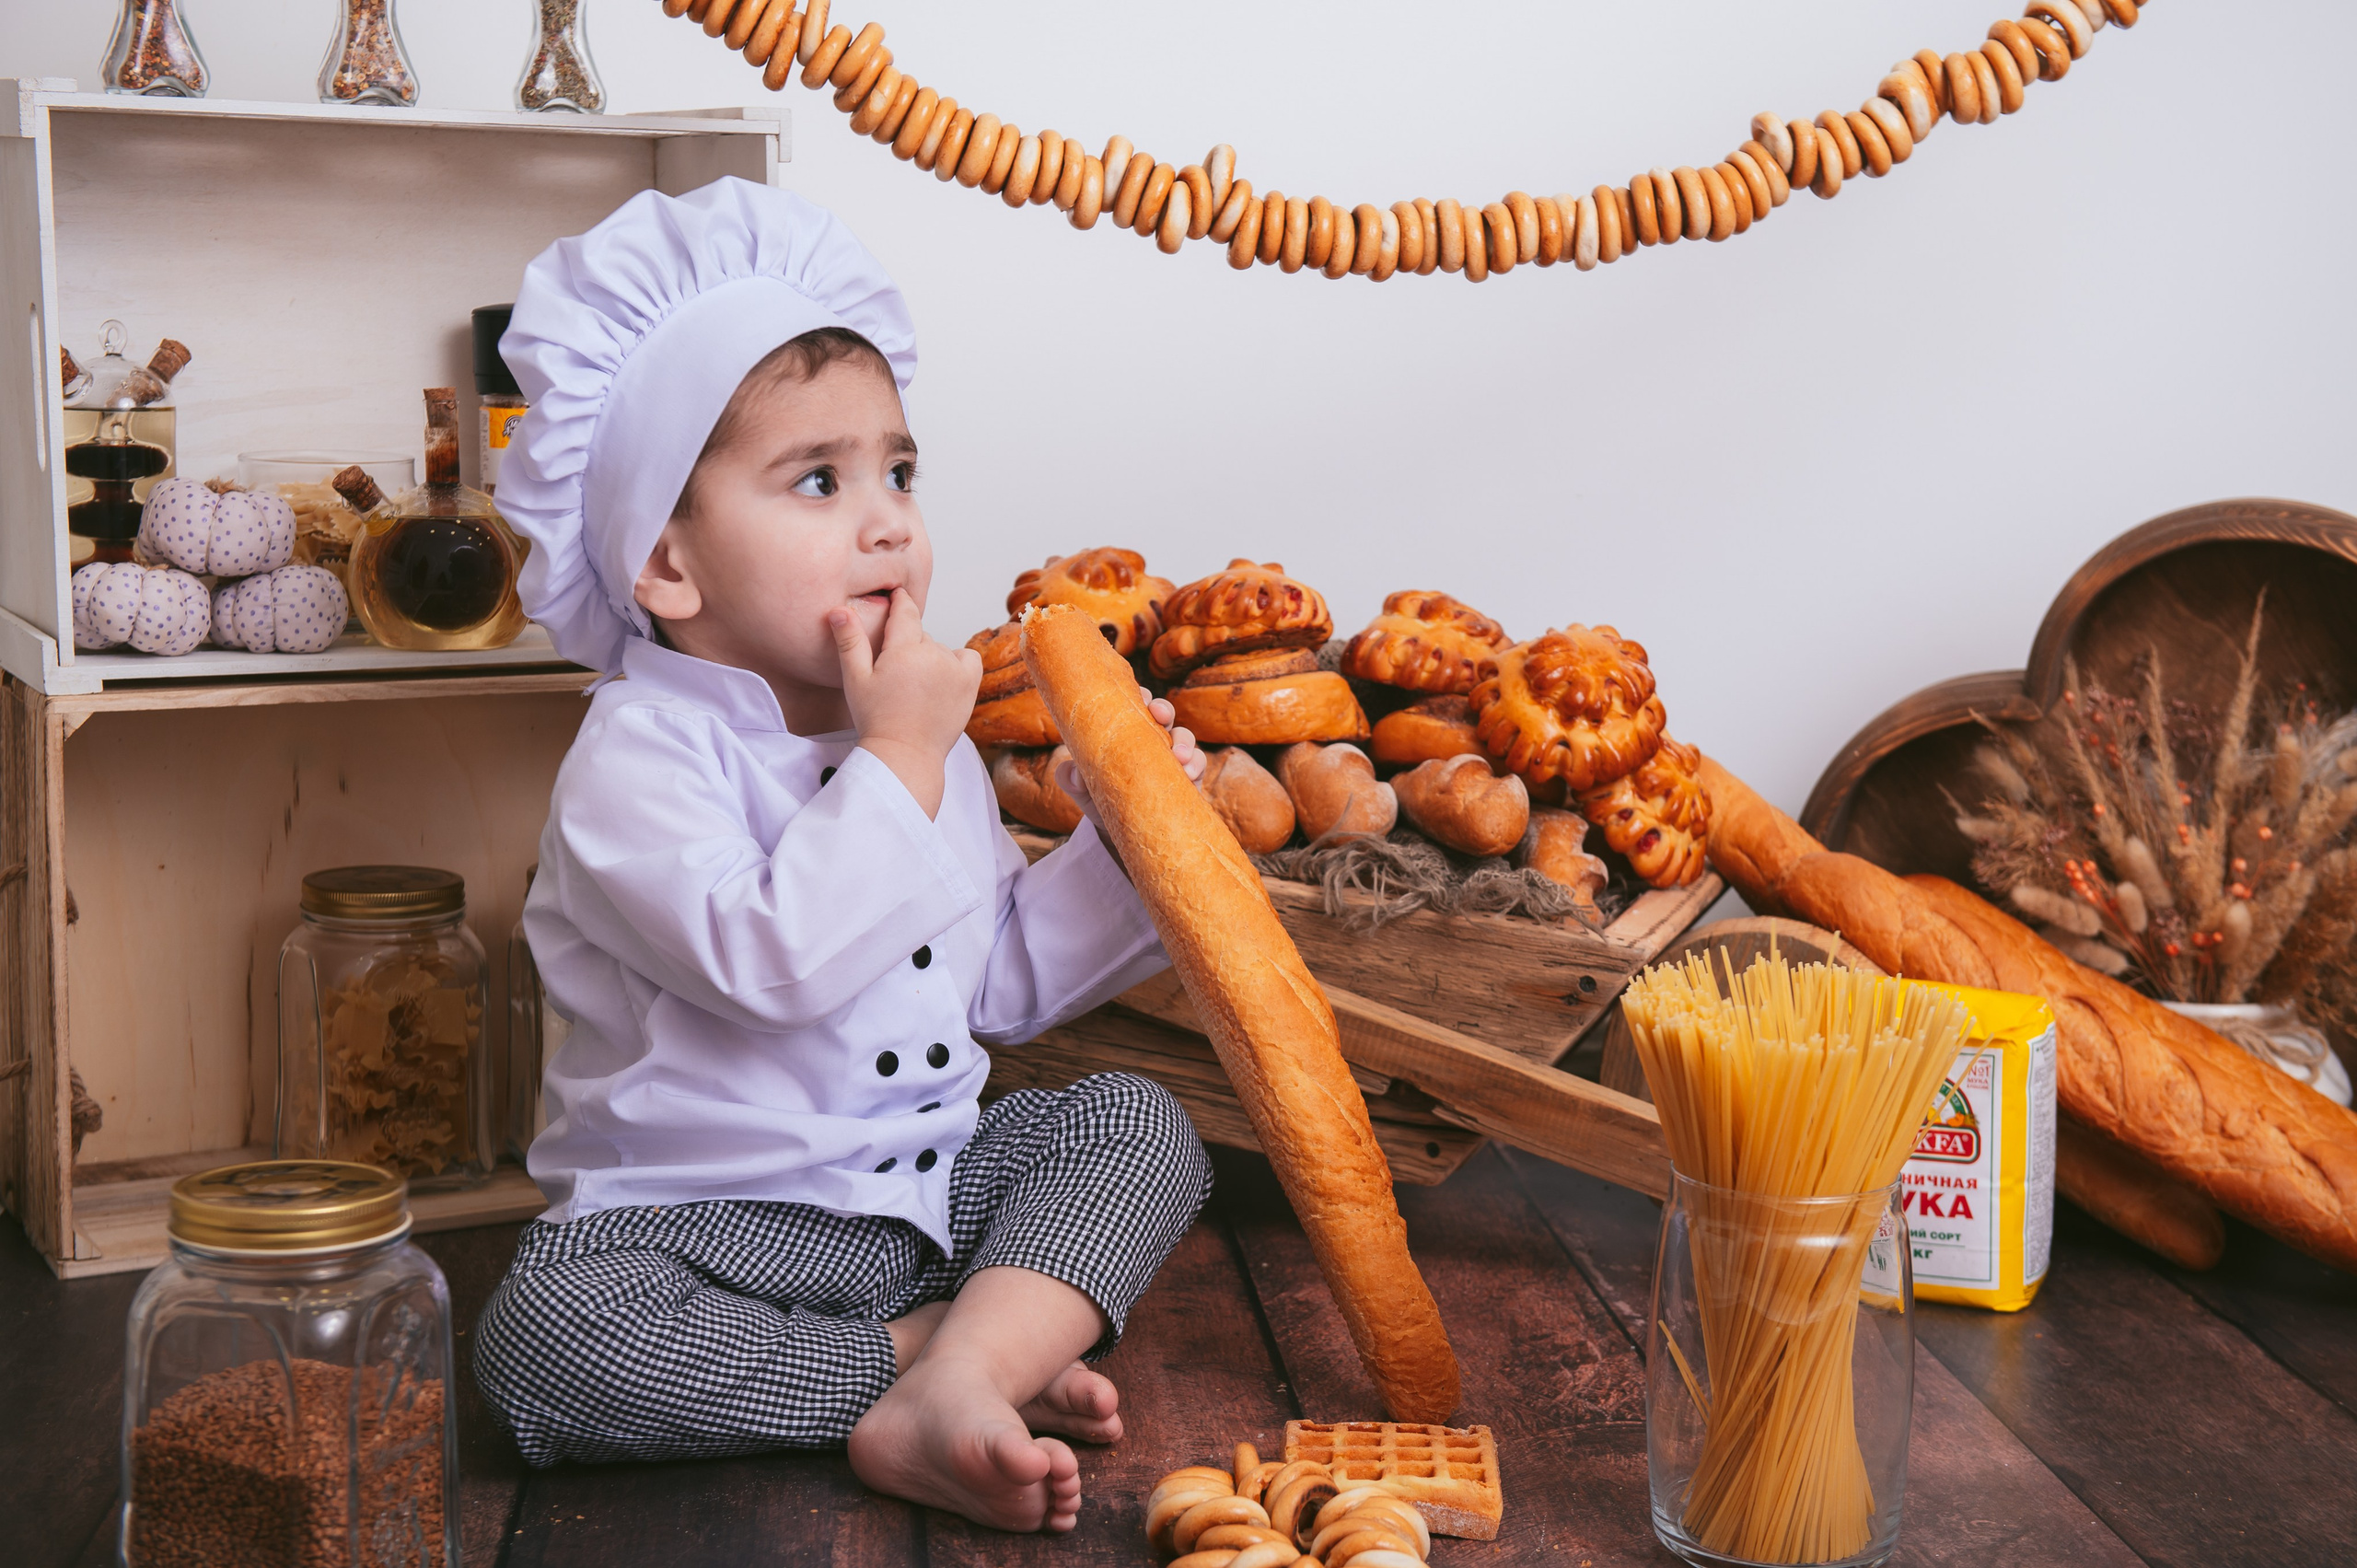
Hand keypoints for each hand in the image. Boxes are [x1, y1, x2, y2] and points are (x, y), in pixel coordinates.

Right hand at [832, 588, 981, 818]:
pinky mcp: (969, 684)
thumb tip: (839, 610)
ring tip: (914, 686)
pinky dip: (957, 663)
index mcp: (904, 649)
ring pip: (940, 649)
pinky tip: (940, 680)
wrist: (905, 754)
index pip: (905, 611)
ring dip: (930, 658)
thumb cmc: (876, 719)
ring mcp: (955, 669)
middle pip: (920, 634)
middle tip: (894, 673)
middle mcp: (934, 654)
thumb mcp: (855, 679)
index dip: (900, 600)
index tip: (897, 594)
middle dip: (908, 645)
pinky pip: (967, 658)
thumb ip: (849, 641)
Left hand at [1055, 687, 1201, 825]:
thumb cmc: (1099, 798)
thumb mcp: (1081, 788)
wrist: (1120, 831)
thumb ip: (1069, 778)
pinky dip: (1196, 764)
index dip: (1137, 694)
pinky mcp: (1188, 777)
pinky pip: (1199, 763)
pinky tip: (1188, 775)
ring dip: (1184, 741)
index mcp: (1125, 729)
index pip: (1132, 703)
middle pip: (1162, 712)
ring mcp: (1172, 755)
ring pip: (1184, 736)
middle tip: (1159, 715)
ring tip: (1179, 756)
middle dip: (1163, 709)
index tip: (1138, 697)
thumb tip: (1073, 774)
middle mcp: (1151, 737)